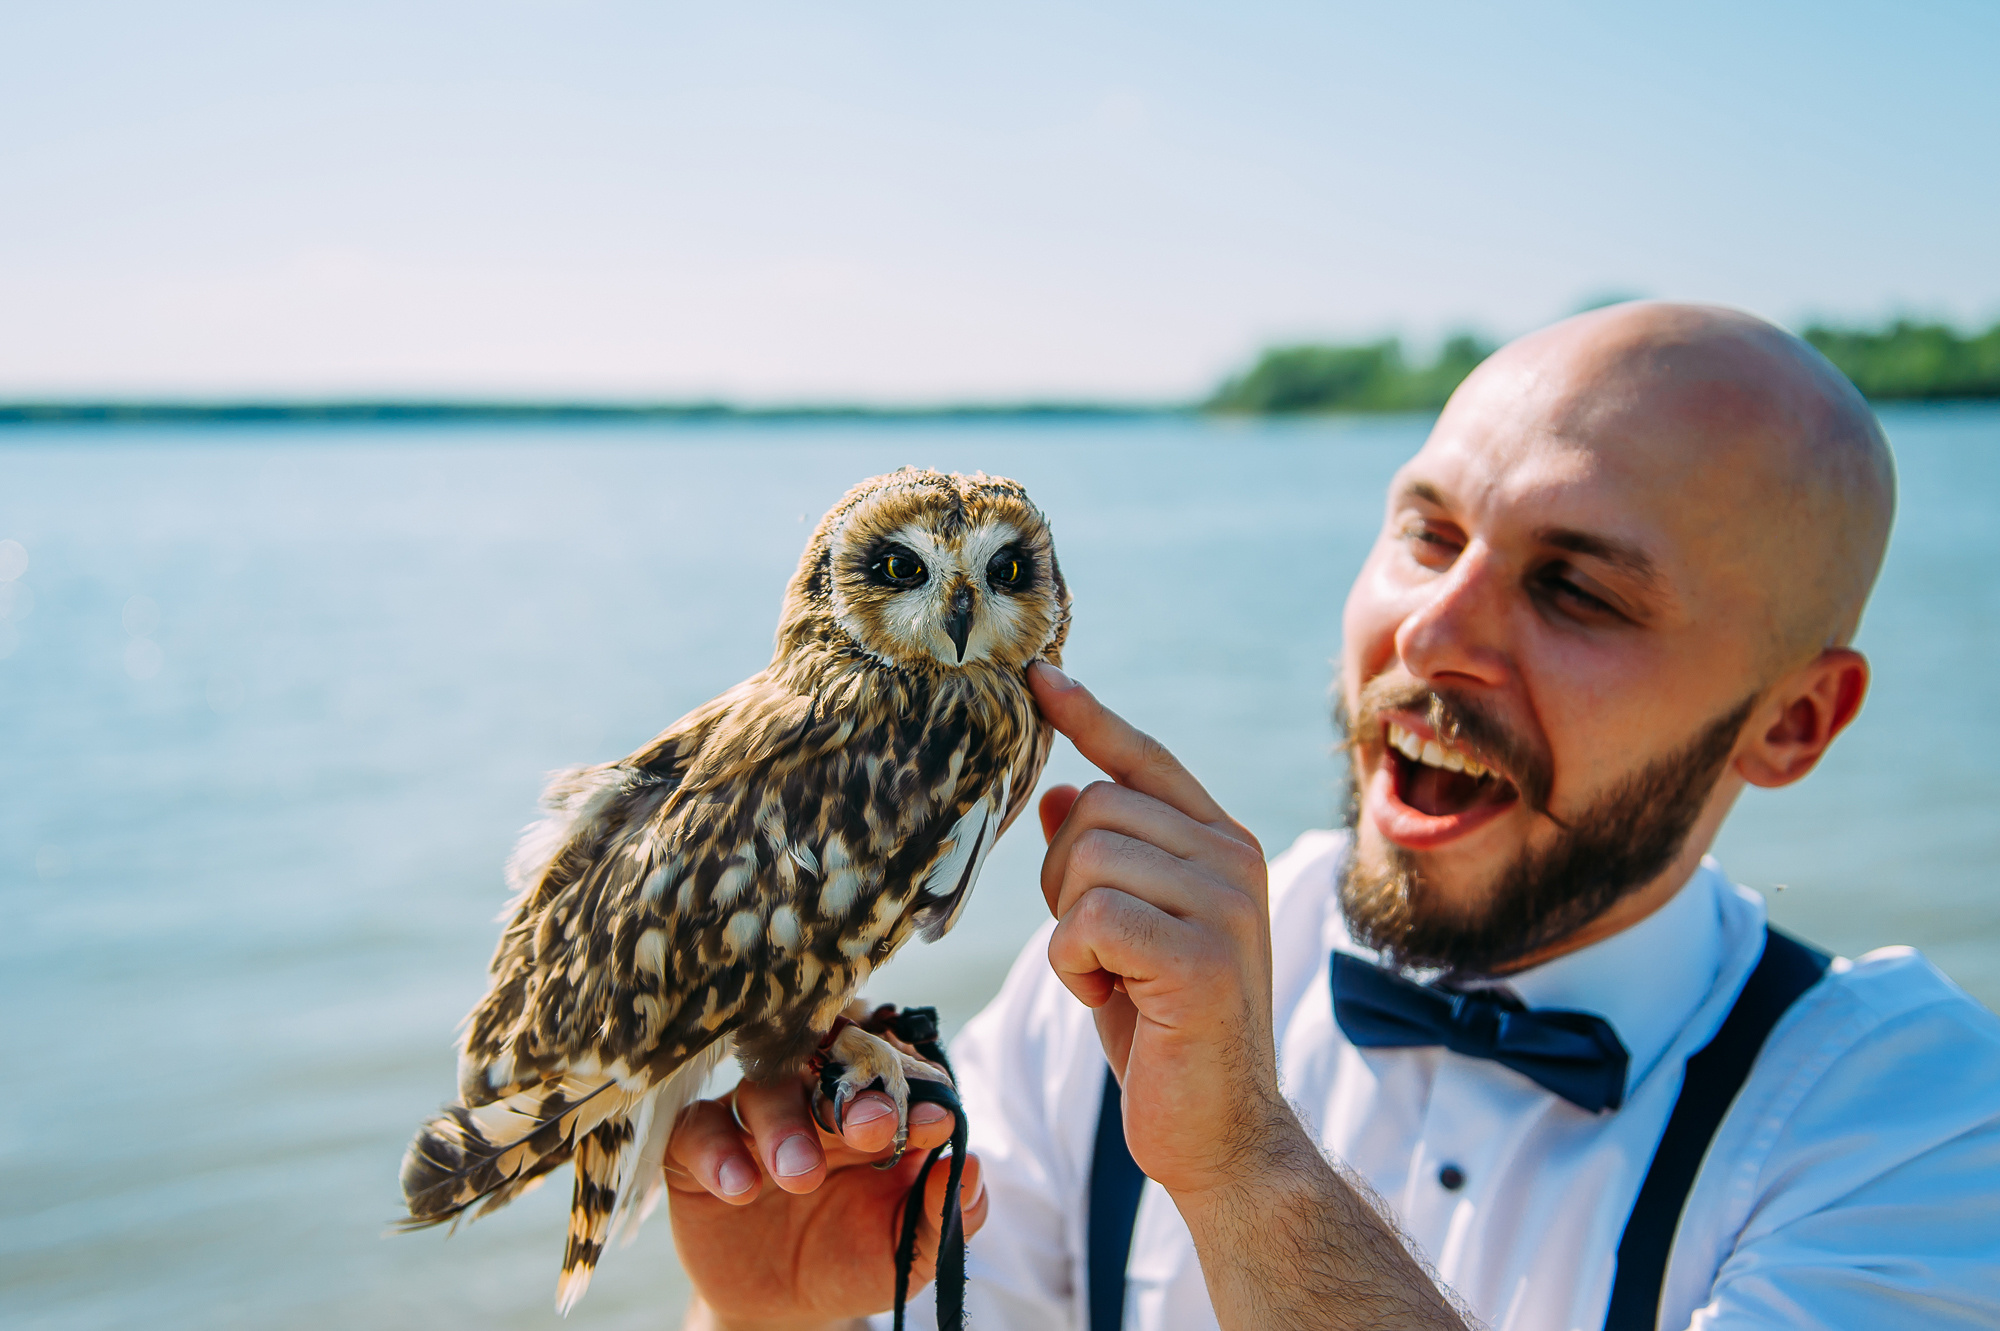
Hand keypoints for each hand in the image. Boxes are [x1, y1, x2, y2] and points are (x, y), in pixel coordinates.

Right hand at [666, 1072, 986, 1330]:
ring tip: (800, 1176)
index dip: (916, 1088)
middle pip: (830, 1063)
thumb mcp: (908, 1251)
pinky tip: (742, 1188)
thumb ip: (944, 1214)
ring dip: (787, 1125)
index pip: (895, 1071)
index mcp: (871, 1109)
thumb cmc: (853, 1261)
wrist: (783, 1306)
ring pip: (765, 1087)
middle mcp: (812, 1098)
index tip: (936, 1120)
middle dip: (855, 1092)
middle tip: (874, 1126)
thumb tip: (971, 1170)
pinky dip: (718, 1152)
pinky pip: (699, 1130)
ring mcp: (755, 1119)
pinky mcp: (699, 1148)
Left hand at [1027, 661, 1289, 1200]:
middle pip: (1097, 806)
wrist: (1219, 1133)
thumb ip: (1106, 859)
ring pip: (1087, 857)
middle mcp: (1233, 858)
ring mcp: (1225, 903)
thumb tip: (1060, 790)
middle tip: (1092, 948)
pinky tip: (1108, 1000)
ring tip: (1108, 977)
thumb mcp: (1126, 932)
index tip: (1038, 676)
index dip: (1088, 714)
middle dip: (1062, 878)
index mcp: (1221, 843)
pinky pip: (1090, 918)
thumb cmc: (1165, 1030)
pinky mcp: (1203, 956)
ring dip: (1069, 927)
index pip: (1146, 757)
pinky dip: (1075, 963)